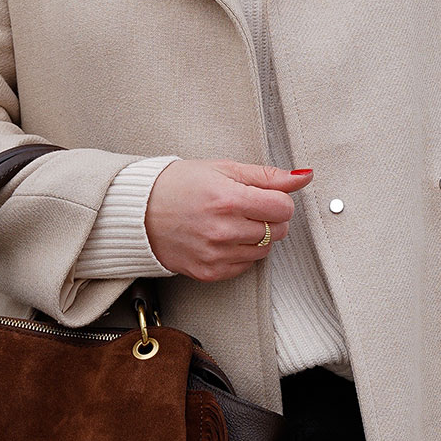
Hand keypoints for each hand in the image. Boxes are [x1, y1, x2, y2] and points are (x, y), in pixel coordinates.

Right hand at [144, 160, 311, 282]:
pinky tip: (223, 238)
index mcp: (228, 198)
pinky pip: (245, 266)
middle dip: (271, 218)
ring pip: (265, 251)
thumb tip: (302, 176)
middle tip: (248, 208)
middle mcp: (223, 229)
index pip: (283, 207)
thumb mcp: (222, 168)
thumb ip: (266, 175)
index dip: (279, 200)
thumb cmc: (177, 185)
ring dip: (258, 237)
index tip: (265, 196)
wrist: (137, 212)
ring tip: (233, 222)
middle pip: (279, 230)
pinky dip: (241, 253)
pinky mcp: (209, 272)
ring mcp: (215, 254)